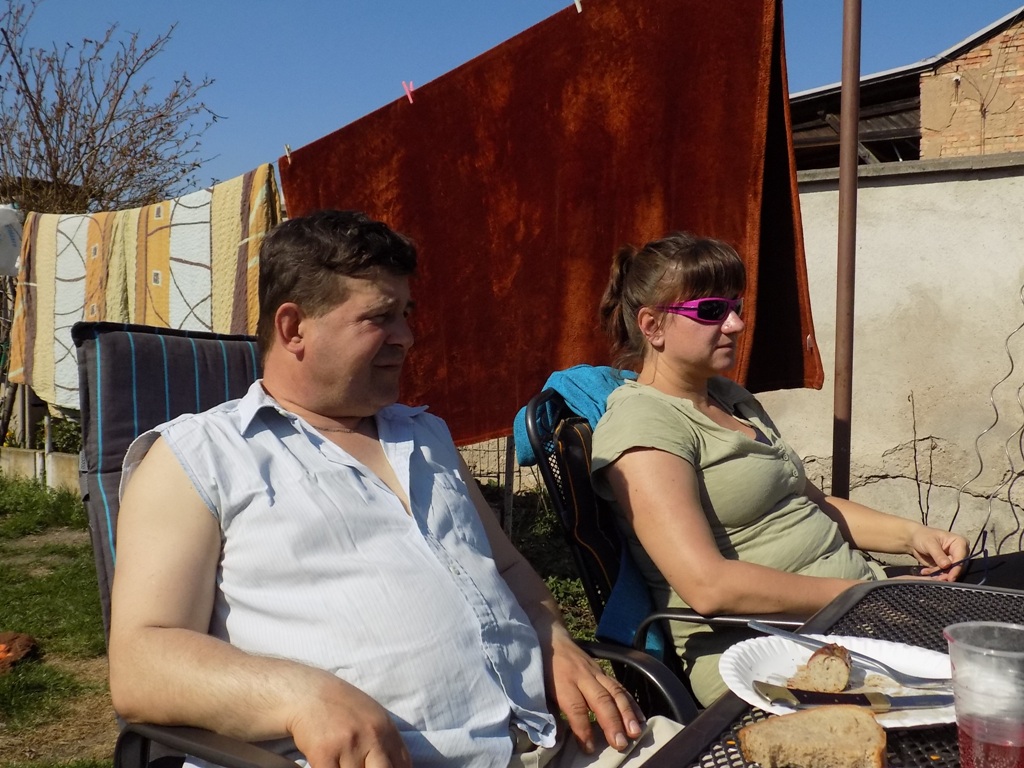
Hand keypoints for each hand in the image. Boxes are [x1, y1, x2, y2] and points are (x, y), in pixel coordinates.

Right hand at [288, 673, 410, 767]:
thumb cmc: (342, 708)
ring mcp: (349, 745)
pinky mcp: (324, 753)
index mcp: (387, 730)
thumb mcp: (373, 719)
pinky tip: (331, 766)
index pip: (404, 767)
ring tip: (344, 764)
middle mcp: (372, 736)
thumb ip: (386, 744)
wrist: (308, 693)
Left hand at [544, 630, 644, 753]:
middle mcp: (582, 677)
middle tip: (620, 744)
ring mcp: (596, 672)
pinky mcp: (604, 671)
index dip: (583, 729)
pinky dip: (631, 703)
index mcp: (563, 683)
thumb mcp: (541, 691)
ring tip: (635, 732)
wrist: (551, 638)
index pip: (576, 708)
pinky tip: (640, 718)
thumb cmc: (543, 669)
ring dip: (627, 714)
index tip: (590, 748)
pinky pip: (620, 687)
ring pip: (615, 692)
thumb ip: (550, 713)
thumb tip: (558, 739)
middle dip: (613, 723)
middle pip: (601, 700)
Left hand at [907, 525, 968, 581]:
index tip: (950, 578)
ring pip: (950, 572)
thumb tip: (946, 565)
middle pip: (957, 567)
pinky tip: (925, 571)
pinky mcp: (946, 566)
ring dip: (939, 575)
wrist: (914, 539)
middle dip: (947, 574)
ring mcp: (953, 560)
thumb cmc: (923, 536)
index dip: (956, 568)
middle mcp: (959, 552)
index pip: (961, 558)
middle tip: (937, 578)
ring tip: (927, 573)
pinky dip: (934, 574)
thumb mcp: (929, 543)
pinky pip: (943, 574)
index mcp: (959, 542)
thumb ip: (938, 555)